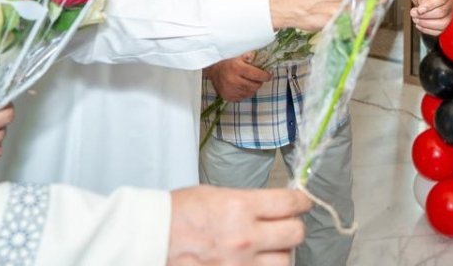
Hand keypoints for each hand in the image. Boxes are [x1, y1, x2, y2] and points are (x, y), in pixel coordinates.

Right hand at [168, 185, 310, 265]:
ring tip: (268, 249)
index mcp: (239, 207)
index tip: (302, 201)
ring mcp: (238, 265)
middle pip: (295, 234)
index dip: (302, 200)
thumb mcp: (215, 195)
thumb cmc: (177, 214)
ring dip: (279, 254)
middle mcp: (244, 237)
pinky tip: (254, 262)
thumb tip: (273, 206)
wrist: (149, 238)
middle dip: (293, 227)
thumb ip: (247, 202)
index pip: (290, 202)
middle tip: (285, 224)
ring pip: (284, 262)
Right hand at [206, 55, 272, 101]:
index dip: (265, 76)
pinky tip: (244, 87)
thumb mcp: (238, 54)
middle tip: (259, 78)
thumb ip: (250, 57)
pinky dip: (245, 93)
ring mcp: (229, 90)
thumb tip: (262, 59)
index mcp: (237, 68)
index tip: (269, 75)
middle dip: (259, 82)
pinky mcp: (227, 96)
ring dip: (253, 88)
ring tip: (251, 82)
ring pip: (249, 93)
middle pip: (254, 86)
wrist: (212, 68)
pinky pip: (242, 97)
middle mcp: (233, 80)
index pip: (256, 75)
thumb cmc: (227, 60)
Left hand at [409, 0, 452, 35]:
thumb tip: (422, 9)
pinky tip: (420, 24)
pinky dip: (427, 30)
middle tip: (413, 13)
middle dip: (424, 16)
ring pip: (442, 24)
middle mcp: (449, 3)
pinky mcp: (445, 23)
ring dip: (426, 24)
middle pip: (441, 13)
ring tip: (416, 19)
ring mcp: (449, 14)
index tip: (419, 9)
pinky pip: (439, 31)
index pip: (440, 0)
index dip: (429, 6)